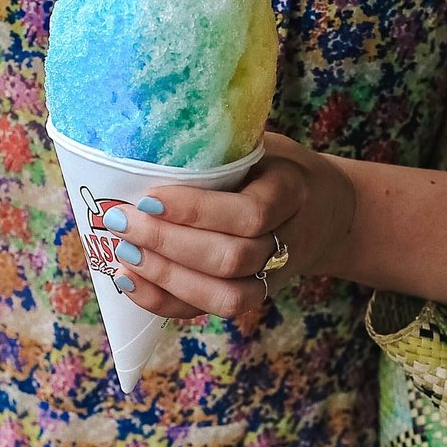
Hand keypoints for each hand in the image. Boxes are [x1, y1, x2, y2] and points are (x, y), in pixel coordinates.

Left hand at [107, 131, 356, 319]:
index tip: (150, 197)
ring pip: (224, 296)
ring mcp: (271, 277)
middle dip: (169, 244)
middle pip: (232, 258)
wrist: (324, 212)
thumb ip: (222, 147)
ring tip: (124, 253)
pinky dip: (165, 302)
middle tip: (122, 222)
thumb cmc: (275, 169)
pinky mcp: (251, 297)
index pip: (250, 212)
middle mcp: (287, 241)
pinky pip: (208, 312)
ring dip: (167, 277)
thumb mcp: (262, 145)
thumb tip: (147, 134)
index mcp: (291, 192)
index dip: (197, 211)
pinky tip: (130, 281)